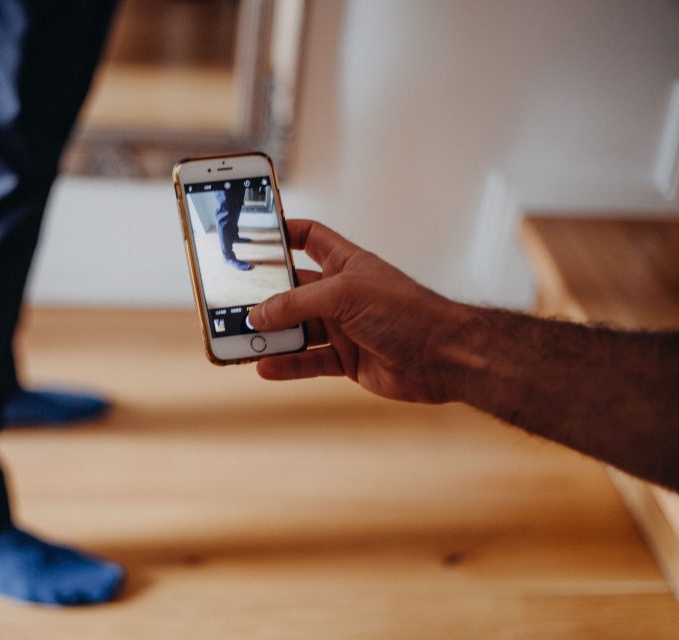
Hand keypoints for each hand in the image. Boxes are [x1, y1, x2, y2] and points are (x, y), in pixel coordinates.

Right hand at [250, 219, 467, 403]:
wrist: (444, 357)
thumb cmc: (407, 312)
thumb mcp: (344, 295)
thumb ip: (297, 303)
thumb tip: (259, 314)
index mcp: (346, 264)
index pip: (309, 238)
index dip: (284, 233)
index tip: (254, 235)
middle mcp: (342, 294)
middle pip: (293, 290)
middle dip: (265, 296)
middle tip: (234, 301)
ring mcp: (344, 328)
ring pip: (297, 330)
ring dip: (272, 336)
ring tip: (242, 339)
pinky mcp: (346, 360)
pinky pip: (308, 362)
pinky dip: (287, 365)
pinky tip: (266, 367)